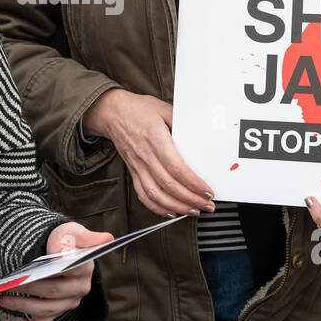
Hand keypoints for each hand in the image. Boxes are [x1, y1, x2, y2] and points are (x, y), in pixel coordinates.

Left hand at [0, 222, 112, 320]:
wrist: (59, 249)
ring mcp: (68, 302)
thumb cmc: (65, 240)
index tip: (35, 269)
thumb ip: (82, 236)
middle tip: (9, 284)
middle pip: (54, 292)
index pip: (70, 270)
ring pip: (46, 309)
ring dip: (23, 307)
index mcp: (85, 267)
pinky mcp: (56, 311)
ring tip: (2, 299)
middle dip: (30, 289)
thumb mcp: (72, 232)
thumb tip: (100, 240)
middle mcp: (80, 288)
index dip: (53, 270)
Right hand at [83, 88, 213, 216]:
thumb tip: (201, 135)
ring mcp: (138, 166)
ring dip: (176, 206)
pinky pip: (143, 195)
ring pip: (156, 194)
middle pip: (169, 185)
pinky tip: (170, 211)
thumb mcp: (164, 109)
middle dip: (191, 199)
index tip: (207, 191)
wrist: (112, 113)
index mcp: (155, 138)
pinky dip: (157, 207)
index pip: (176, 167)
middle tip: (207, 205)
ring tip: (193, 210)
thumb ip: (182, 122)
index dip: (193, 183)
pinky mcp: (133, 171)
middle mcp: (145, 155)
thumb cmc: (139, 110)